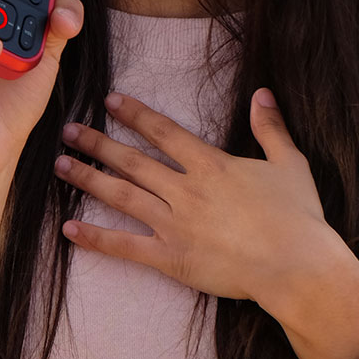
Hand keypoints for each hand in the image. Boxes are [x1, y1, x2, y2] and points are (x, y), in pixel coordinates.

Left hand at [53, 88, 342, 304]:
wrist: (295, 265)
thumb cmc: (297, 215)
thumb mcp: (289, 163)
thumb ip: (270, 127)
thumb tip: (262, 93)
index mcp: (211, 164)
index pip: (163, 131)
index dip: (134, 114)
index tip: (109, 101)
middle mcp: (186, 189)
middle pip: (132, 161)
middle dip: (98, 143)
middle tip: (69, 130)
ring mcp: (175, 224)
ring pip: (122, 197)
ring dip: (89, 179)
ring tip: (61, 166)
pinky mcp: (171, 258)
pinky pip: (125, 246)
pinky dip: (96, 238)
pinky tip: (70, 228)